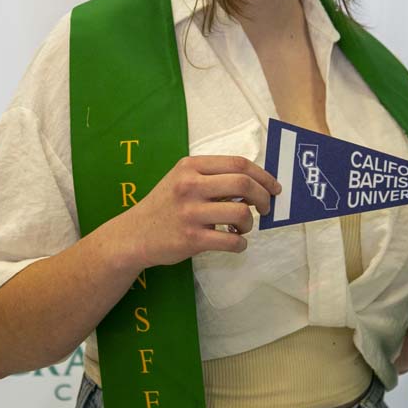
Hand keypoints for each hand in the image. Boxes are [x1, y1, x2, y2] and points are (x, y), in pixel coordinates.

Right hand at [118, 155, 279, 268]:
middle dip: (263, 197)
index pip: (238, 163)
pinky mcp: (191, 239)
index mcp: (190, 166)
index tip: (273, 187)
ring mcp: (190, 213)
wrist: (134, 235)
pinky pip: (231, 241)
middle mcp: (190, 186)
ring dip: (250, 223)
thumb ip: (212, 178)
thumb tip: (254, 185)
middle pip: (243, 184)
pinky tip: (234, 242)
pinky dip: (240, 244)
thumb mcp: (182, 180)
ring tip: (242, 227)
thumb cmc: (165, 206)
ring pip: (241, 213)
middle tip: (265, 208)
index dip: (263, 175)